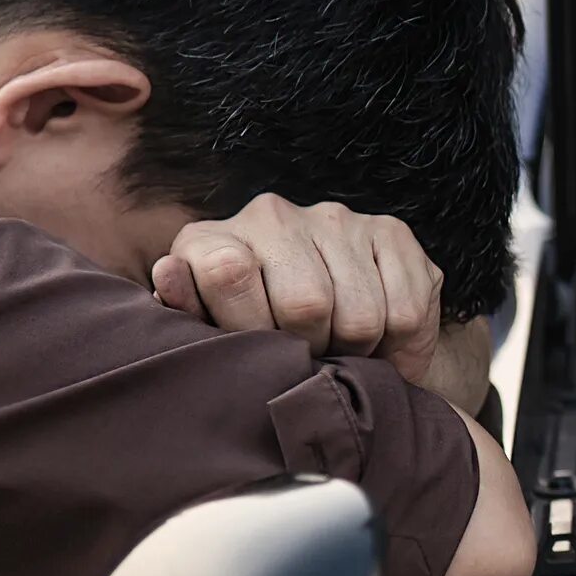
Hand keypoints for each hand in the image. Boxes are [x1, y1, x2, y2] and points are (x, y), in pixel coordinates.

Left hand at [152, 195, 453, 387]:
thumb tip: (169, 273)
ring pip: (361, 315)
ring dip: (358, 351)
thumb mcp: (210, 338)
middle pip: (307, 304)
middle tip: (310, 359)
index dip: (252, 330)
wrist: (331, 331)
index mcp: (212, 241)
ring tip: (342, 351)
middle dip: (314, 349)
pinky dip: (398, 346)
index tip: (261, 353)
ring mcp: (335, 218)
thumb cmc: (256, 342)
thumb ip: (186, 314)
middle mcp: (271, 215)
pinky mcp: (391, 230)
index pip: (228, 272)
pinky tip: (378, 342)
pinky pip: (405, 311)